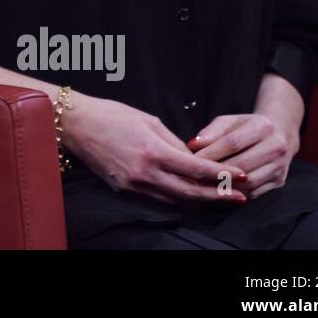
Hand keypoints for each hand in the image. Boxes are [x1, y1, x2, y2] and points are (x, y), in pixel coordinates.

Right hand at [62, 92, 247, 205]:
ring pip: (175, 201)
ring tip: (220, 198)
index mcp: (152, 151)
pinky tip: (189, 196)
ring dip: (200, 202)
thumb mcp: (148, 120)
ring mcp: (133, 185)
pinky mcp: (124, 190)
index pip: (196, 169)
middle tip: (240, 196)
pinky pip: (157, 199)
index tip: (242, 176)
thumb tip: (193, 159)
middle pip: (190, 193)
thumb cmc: (111, 115)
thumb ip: (173, 142)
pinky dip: (177, 200)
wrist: (75, 125)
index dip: (223, 175)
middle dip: (219, 196)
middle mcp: (144, 173)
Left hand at [189, 112, 299, 199]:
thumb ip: (211, 132)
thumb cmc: (246, 128)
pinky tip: (222, 190)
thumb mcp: (229, 122)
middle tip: (197, 176)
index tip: (193, 159)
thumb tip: (193, 145)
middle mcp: (276, 147)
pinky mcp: (279, 182)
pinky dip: (236, 193)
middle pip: (242, 165)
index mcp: (262, 127)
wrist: (279, 135)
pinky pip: (255, 192)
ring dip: (226, 185)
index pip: (233, 143)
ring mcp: (279, 166)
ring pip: (249, 182)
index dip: (211, 153)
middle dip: (217, 171)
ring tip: (207, 184)